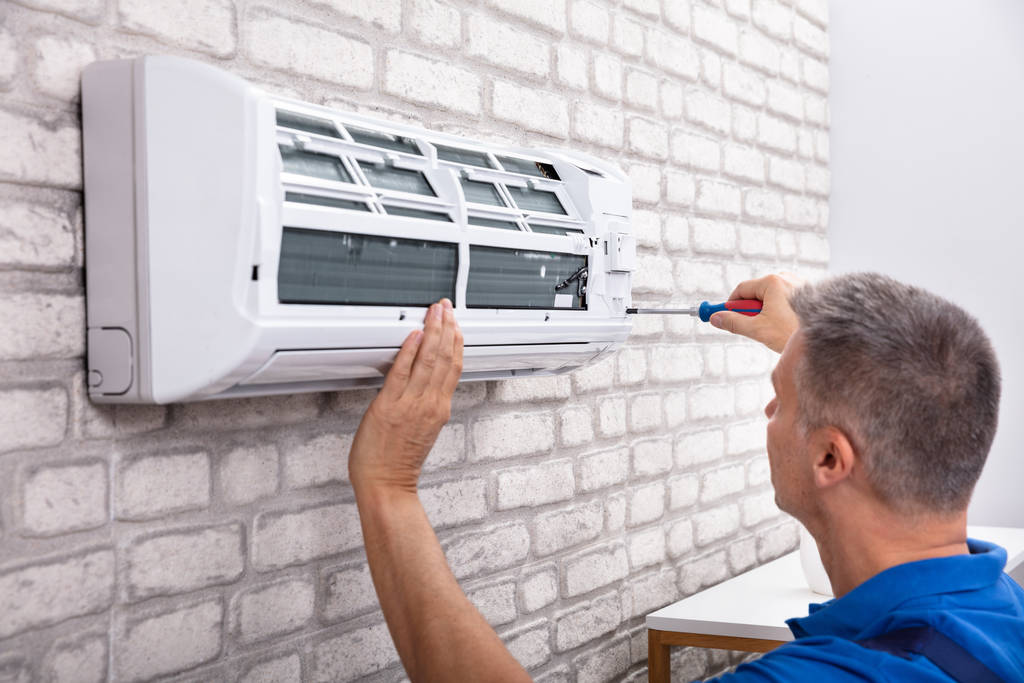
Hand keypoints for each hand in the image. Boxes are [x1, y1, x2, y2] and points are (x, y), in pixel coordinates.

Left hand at [348, 299, 463, 493]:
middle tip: (446, 308)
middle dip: (446, 328)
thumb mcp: (421, 431)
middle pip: (445, 358)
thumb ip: (425, 406)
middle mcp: (429, 404)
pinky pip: (402, 373)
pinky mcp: (389, 407)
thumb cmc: (398, 464)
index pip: (453, 368)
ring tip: (435, 313)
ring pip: (428, 361)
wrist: (387, 486)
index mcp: (438, 409)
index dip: (455, 342)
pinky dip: (410, 352)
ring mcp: (411, 405)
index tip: (454, 324)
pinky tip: (414, 335)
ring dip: (432, 332)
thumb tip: (423, 387)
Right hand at [709, 273, 803, 352]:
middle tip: (751, 327)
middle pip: (757, 293)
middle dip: (751, 310)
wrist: (828, 339)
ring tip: (774, 329)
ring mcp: (800, 284)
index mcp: (772, 281)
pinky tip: (787, 326)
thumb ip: (733, 322)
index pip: (742, 289)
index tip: (724, 316)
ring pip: (772, 297)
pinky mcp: (809, 293)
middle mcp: (787, 277)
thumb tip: (716, 318)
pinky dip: (781, 311)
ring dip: (767, 312)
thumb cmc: (793, 332)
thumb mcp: (758, 329)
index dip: (730, 304)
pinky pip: (786, 299)